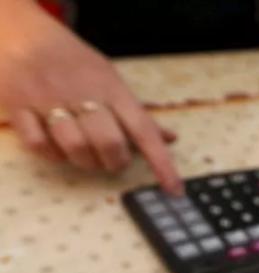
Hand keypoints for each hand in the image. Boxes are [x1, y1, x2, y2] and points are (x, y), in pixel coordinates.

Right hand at [0, 2, 181, 193]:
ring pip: (76, 147)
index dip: (162, 162)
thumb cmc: (73, 62)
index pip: (144, 129)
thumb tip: (170, 138)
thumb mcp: (110, 79)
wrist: (22, 33)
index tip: (174, 189)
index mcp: (111, 88)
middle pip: (110, 143)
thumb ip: (137, 113)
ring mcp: (49, 101)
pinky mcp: (19, 107)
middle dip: (115, 161)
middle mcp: (83, 94)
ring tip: (86, 154)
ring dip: (85, 161)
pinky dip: (52, 155)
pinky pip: (39, 145)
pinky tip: (57, 147)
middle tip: (112, 160)